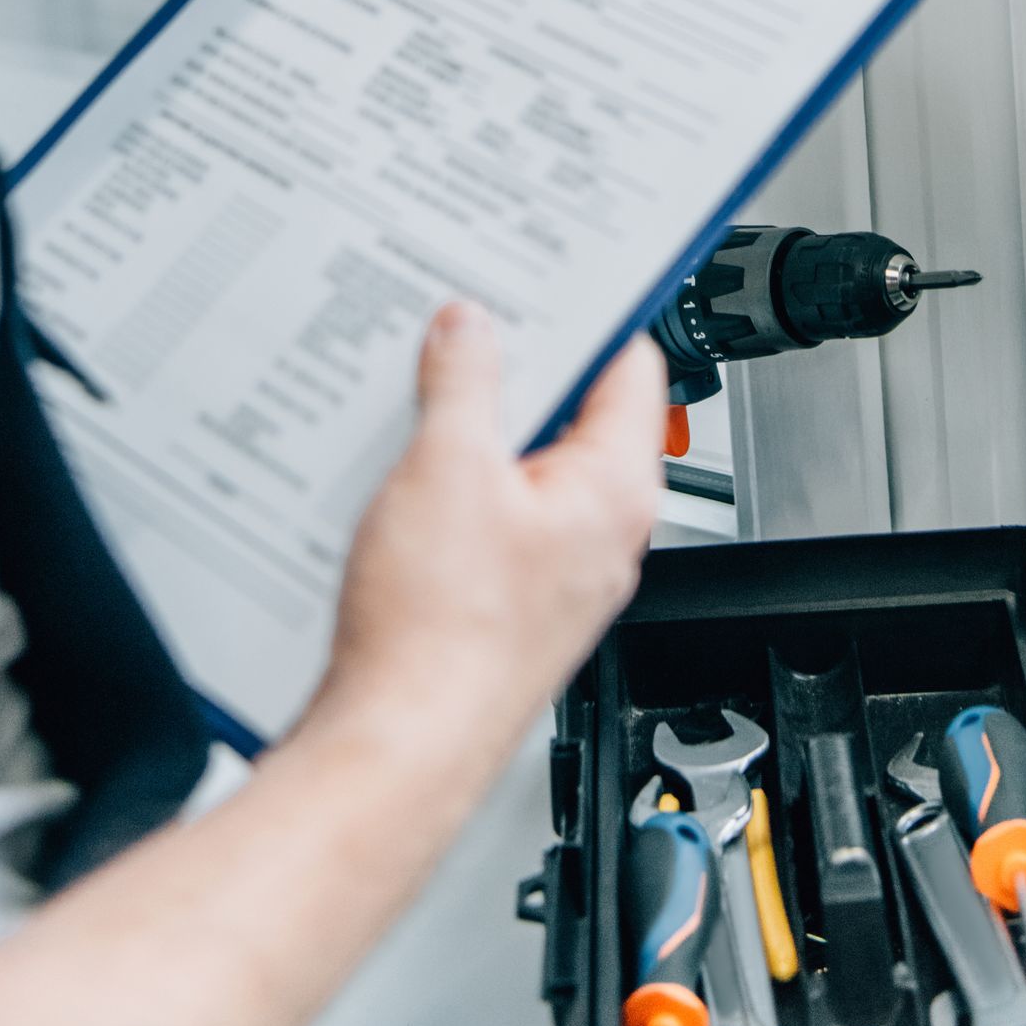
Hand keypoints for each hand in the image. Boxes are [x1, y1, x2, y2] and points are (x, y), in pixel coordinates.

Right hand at [317, 305, 664, 775]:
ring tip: (421, 399)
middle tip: (462, 328)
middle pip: (573, 415)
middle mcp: (601, 535)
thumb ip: (464, 380)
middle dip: (515, 369)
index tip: (546, 276)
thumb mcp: (445, 468)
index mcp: (615, 490)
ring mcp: (554, 573)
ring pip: (524, 468)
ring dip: (475, 431)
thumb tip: (473, 328)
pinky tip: (400, 479)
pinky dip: (452, 487)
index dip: (589, 310)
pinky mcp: (504, 603)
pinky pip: (490, 517)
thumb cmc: (440, 637)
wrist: (395, 750)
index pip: (630, 367)